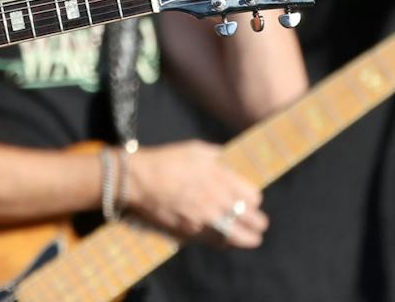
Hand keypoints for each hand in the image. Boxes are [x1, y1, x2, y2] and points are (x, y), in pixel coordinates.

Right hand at [123, 140, 266, 248]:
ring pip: (242, 238)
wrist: (138, 180)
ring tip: (249, 238)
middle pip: (255, 221)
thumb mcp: (195, 150)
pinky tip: (224, 239)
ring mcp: (208, 220)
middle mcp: (220, 201)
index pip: (254, 197)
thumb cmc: (166, 160)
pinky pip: (219, 244)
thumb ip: (219, 157)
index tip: (247, 200)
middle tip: (255, 222)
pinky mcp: (194, 233)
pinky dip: (225, 242)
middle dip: (256, 222)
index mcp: (223, 178)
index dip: (252, 199)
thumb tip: (231, 163)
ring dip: (248, 238)